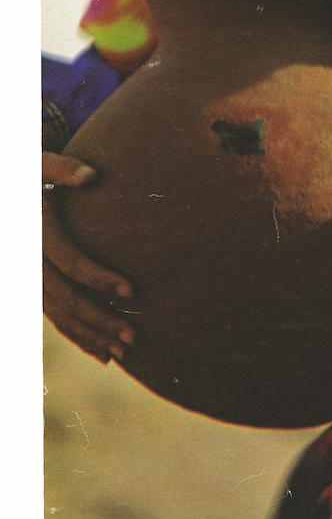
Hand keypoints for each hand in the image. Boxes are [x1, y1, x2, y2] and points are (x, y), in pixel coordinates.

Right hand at [43, 153, 134, 363]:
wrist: (9, 195)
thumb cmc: (24, 175)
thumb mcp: (36, 164)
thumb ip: (61, 168)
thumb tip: (92, 174)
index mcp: (34, 233)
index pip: (69, 261)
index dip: (99, 278)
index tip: (132, 290)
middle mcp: (27, 261)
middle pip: (65, 298)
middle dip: (99, 320)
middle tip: (133, 337)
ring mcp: (26, 279)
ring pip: (58, 315)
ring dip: (90, 336)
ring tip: (123, 353)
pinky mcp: (32, 288)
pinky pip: (53, 317)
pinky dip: (76, 336)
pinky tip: (101, 354)